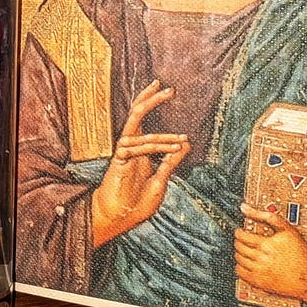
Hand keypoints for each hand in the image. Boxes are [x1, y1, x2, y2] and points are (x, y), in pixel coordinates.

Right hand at [91, 80, 189, 246]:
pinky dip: (154, 147)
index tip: (165, 89)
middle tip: (169, 89)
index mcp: (140, 148)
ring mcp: (124, 152)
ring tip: (182, 140)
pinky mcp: (119, 161)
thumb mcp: (161, 180)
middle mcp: (131, 146)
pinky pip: (135, 148)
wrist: (120, 218)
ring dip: (165, 137)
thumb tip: (186, 144)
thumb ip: (171, 161)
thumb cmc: (136, 202)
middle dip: (152, 100)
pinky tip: (171, 150)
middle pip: (136, 114)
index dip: (151, 101)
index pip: (142, 118)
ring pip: (142, 133)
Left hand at [235, 203, 306, 306]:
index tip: (241, 232)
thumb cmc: (302, 255)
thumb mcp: (288, 230)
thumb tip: (245, 207)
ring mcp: (260, 271)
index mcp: (267, 244)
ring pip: (238, 259)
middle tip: (244, 241)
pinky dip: (240, 267)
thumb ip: (266, 216)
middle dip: (239, 242)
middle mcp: (261, 258)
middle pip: (239, 247)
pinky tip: (248, 264)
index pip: (241, 236)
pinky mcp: (260, 283)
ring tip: (247, 251)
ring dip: (240, 253)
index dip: (239, 232)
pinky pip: (241, 273)